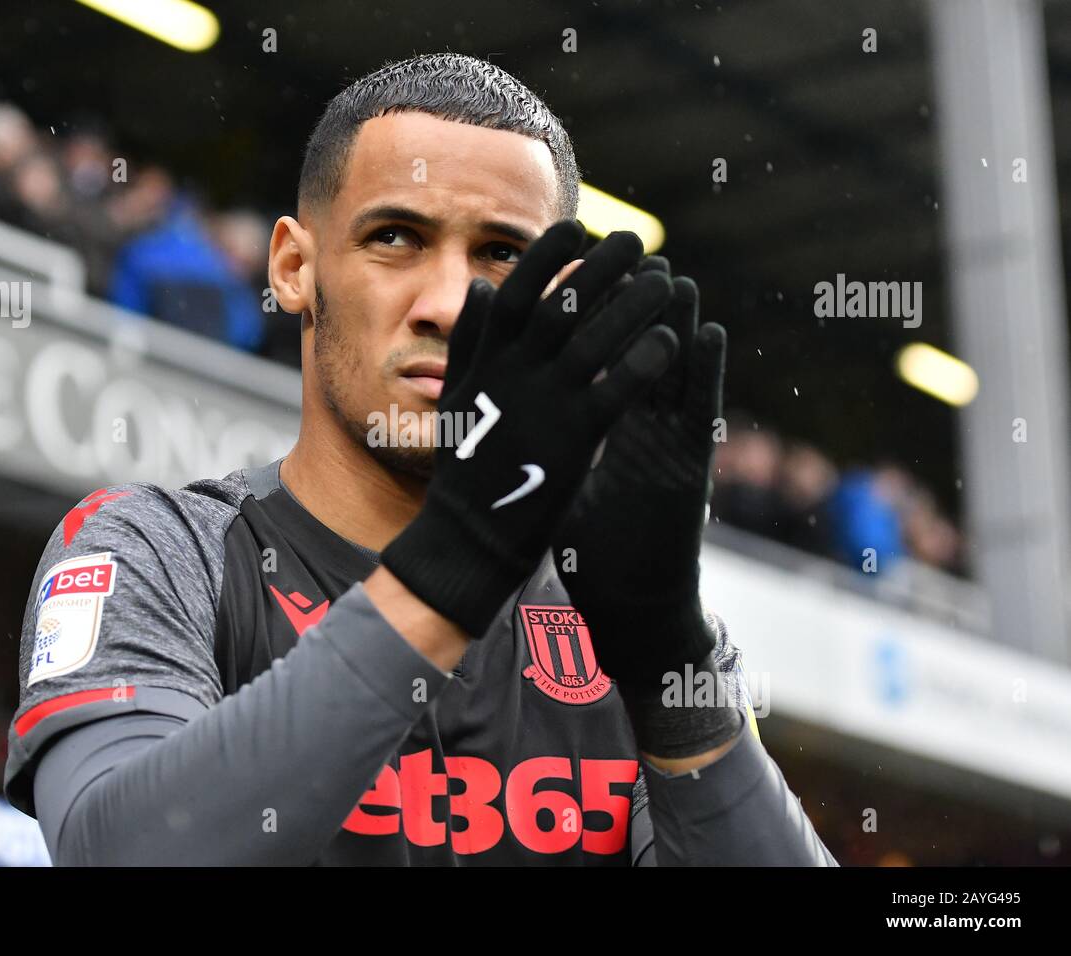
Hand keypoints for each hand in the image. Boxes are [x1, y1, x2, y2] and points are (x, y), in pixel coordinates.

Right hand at [381, 221, 678, 637]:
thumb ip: (470, 342)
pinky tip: (671, 339)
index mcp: (485, 362)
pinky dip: (643, 362)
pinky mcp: (575, 440)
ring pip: (596, 340)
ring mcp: (545, 405)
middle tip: (635, 241)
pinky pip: (617, 390)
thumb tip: (483, 288)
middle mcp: (514, 375)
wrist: (470, 537)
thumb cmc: (466, 467)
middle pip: (564, 304)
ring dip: (633, 304)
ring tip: (666, 279)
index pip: (516, 292)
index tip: (574, 226)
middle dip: (601, 266)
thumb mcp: (458, 397)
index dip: (545, 255)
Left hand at [552, 259, 726, 689]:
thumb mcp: (562, 487)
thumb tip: (515, 415)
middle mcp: (637, 433)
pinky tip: (708, 334)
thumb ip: (548, 445)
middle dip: (633, 310)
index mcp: (602, 432)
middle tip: (631, 257)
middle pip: (635, 359)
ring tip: (676, 276)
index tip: (574, 280)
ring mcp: (665, 448)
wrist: (630, 609)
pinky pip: (697, 414)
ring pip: (672, 376)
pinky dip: (704, 372)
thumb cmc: (592, 550)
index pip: (595, 366)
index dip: (588, 326)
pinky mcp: (689, 471)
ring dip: (676, 325)